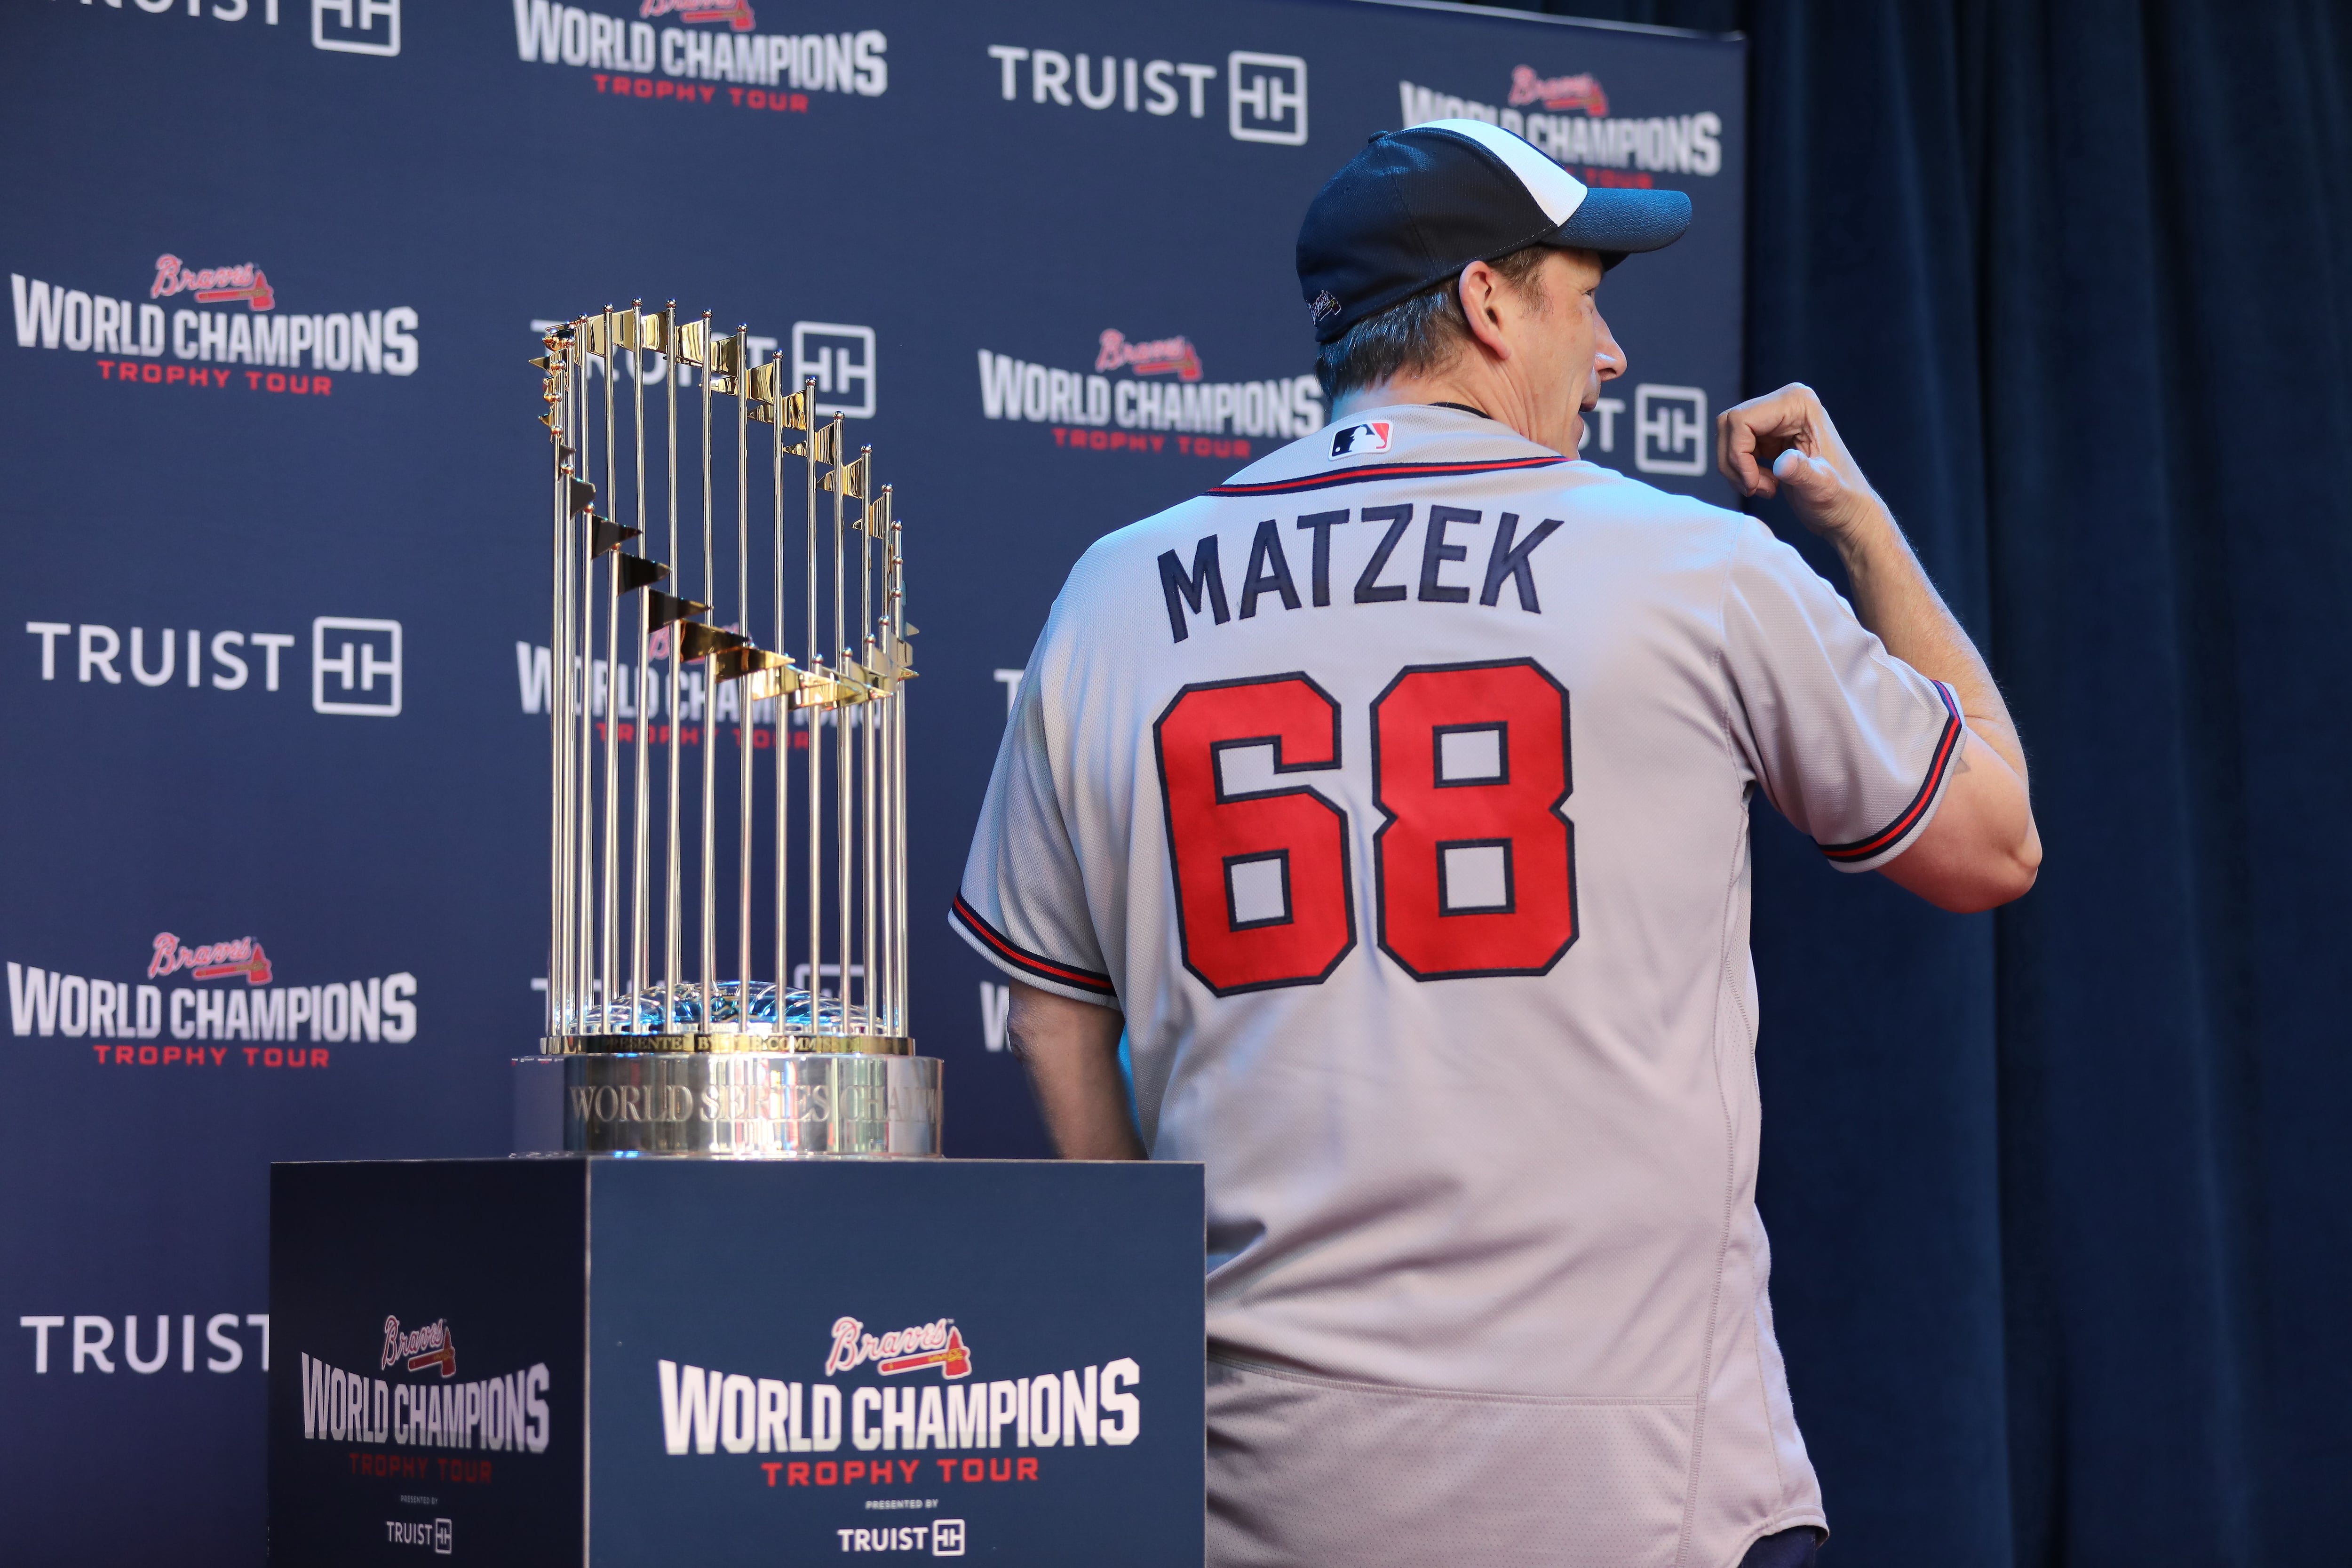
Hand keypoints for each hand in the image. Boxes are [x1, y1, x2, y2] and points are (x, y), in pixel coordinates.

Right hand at [1716, 384, 1882, 547]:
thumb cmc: (1841, 500)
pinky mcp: (1769, 436)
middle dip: (1735, 462)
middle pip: (1730, 426)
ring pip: (1729, 437)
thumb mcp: (1823, 488)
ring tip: (1764, 488)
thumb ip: (1803, 473)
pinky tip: (1766, 485)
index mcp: (1799, 404)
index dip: (1738, 454)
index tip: (1753, 484)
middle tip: (1755, 488)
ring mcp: (1776, 419)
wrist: (1847, 512)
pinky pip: (1736, 448)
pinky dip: (1742, 471)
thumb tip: (1782, 462)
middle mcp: (1786, 404)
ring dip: (1737, 469)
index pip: (1741, 419)